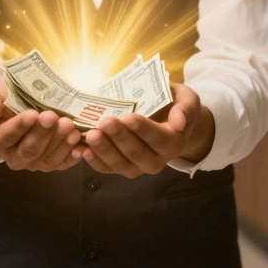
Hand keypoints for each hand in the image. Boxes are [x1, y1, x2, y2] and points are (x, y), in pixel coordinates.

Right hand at [0, 79, 81, 171]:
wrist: (15, 111)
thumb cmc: (4, 99)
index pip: (7, 135)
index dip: (20, 125)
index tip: (33, 113)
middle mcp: (14, 156)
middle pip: (29, 149)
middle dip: (43, 133)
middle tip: (54, 117)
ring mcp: (33, 162)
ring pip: (47, 158)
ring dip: (60, 144)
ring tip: (71, 128)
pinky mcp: (50, 163)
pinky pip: (61, 163)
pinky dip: (71, 156)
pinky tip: (81, 146)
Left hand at [81, 82, 214, 177]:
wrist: (165, 121)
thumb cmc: (172, 105)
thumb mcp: (186, 99)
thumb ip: (186, 108)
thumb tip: (179, 121)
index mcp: (173, 142)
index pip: (159, 138)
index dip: (143, 129)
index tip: (128, 117)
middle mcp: (156, 160)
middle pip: (137, 153)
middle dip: (119, 138)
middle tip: (104, 122)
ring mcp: (136, 166)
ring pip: (120, 164)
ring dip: (104, 151)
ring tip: (91, 135)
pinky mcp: (119, 166)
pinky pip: (106, 168)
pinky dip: (93, 161)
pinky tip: (81, 149)